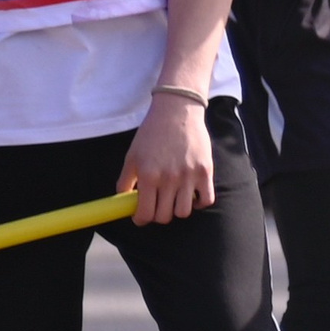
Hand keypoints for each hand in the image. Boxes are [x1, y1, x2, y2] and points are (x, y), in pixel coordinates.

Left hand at [120, 92, 215, 224]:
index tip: (141, 216)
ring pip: (184, 212)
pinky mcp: (205, 171)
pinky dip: (199, 202)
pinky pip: (206, 200)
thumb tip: (123, 201)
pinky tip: (192, 194)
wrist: (177, 111)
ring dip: (177, 209)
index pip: (145, 214)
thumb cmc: (152, 133)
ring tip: (174, 199)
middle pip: (165, 217)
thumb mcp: (132, 155)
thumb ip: (125, 180)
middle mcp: (169, 179)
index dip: (141, 219)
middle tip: (157, 205)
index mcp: (148, 176)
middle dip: (158, 215)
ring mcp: (189, 176)